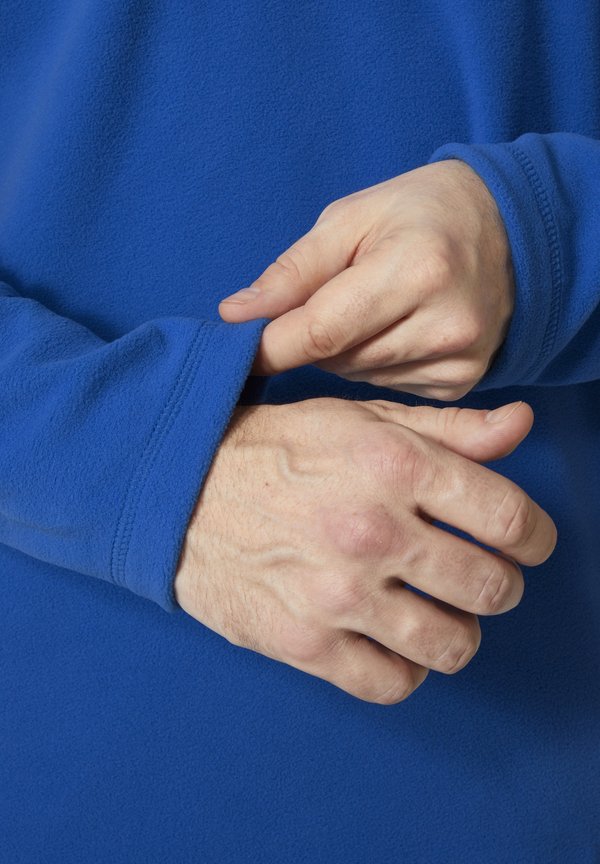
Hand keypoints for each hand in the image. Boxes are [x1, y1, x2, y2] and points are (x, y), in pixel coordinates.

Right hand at [174, 398, 555, 703]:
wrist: (180, 489)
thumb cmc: (276, 449)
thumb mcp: (360, 418)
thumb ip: (449, 428)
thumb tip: (522, 427)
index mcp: (393, 465)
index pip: (510, 519)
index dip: (536, 538)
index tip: (527, 545)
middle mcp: (372, 531)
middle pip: (491, 588)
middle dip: (500, 585)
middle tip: (481, 577)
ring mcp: (338, 594)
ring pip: (451, 646)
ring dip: (460, 633)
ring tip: (440, 614)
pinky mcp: (305, 643)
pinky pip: (392, 684)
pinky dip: (407, 670)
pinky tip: (394, 643)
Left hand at [219, 160, 513, 399]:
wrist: (509, 230)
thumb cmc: (421, 213)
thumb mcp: (352, 218)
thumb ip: (294, 270)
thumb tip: (235, 314)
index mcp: (417, 270)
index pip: (322, 330)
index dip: (272, 346)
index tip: (237, 352)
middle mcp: (445, 324)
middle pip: (337, 357)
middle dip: (310, 337)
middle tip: (325, 298)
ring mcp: (459, 360)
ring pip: (357, 376)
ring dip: (343, 350)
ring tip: (367, 307)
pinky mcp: (461, 383)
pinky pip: (386, 387)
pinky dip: (373, 363)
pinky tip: (393, 329)